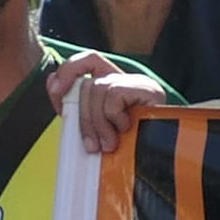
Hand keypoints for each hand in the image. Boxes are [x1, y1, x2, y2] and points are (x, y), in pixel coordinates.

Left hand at [46, 55, 175, 158]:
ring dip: (98, 123)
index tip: (57, 91)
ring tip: (109, 144)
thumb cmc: (129, 146)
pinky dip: (113, 117)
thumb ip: (78, 109)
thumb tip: (54, 85)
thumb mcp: (98, 128)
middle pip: (88, 83)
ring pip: (98, 89)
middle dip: (83, 118)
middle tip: (91, 145)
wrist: (165, 158)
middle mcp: (125, 78)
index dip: (68, 71)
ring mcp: (137, 82)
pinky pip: (113, 95)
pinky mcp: (148, 88)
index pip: (87, 61)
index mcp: (112, 84)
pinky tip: (126, 129)